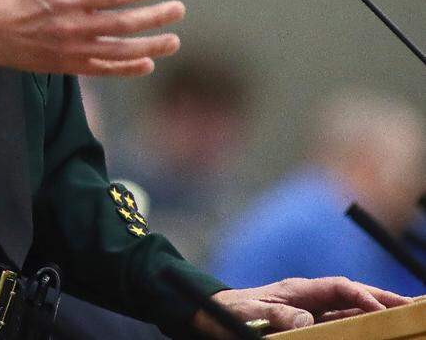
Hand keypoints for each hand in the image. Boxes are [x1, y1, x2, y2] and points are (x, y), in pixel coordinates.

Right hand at [0, 0, 184, 75]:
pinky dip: (126, 68)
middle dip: (154, 17)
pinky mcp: (69, 66)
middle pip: (123, 24)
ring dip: (150, 47)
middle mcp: (72, 27)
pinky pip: (103, 69)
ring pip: (119, 51)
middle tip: (178, 10)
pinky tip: (146, 62)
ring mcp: (72, 50)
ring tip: (173, 40)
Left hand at [194, 278, 412, 336]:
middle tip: (410, 307)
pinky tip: (373, 332)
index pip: (338, 287)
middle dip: (381, 299)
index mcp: (298, 288)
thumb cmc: (231, 312)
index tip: (380, 309)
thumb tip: (306, 321)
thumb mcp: (252, 314)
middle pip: (351, 296)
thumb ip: (278, 315)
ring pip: (349, 311)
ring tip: (402, 318)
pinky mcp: (307, 325)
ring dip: (373, 314)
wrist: (212, 315)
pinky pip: (338, 324)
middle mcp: (308, 298)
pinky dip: (357, 327)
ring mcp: (310, 311)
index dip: (362, 296)